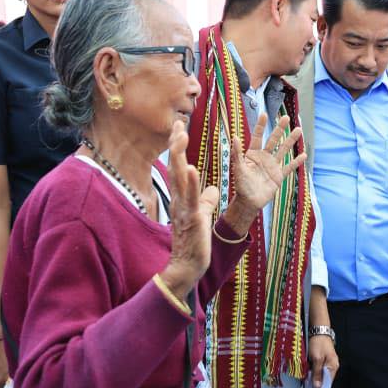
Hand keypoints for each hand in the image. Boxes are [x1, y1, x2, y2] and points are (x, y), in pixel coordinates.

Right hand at [165, 120, 220, 287]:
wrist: (188, 264)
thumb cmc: (194, 240)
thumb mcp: (202, 214)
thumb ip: (207, 199)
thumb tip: (214, 189)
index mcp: (182, 196)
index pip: (178, 166)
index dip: (178, 147)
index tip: (179, 127)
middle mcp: (178, 198)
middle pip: (174, 165)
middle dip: (175, 144)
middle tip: (177, 123)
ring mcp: (183, 207)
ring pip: (179, 177)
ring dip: (179, 155)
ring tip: (181, 136)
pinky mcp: (192, 218)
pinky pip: (191, 198)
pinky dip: (191, 183)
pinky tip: (192, 169)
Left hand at [227, 115, 306, 220]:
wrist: (249, 203)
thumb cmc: (241, 186)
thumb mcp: (238, 168)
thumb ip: (237, 153)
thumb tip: (234, 137)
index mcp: (252, 154)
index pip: (257, 136)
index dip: (260, 126)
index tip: (264, 114)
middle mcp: (264, 158)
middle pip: (273, 140)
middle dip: (279, 129)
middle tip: (286, 117)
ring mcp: (272, 166)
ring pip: (283, 150)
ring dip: (291, 141)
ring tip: (298, 130)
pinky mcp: (278, 176)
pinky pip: (289, 167)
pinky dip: (296, 162)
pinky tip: (303, 154)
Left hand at [308, 335, 338, 387]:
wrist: (319, 330)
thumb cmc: (318, 343)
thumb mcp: (316, 359)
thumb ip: (317, 373)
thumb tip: (318, 387)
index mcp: (333, 367)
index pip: (327, 383)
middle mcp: (333, 366)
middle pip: (325, 379)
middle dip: (316, 382)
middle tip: (306, 386)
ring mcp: (329, 362)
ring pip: (322, 374)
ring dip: (315, 377)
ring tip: (306, 380)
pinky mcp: (325, 359)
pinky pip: (320, 369)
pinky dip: (315, 371)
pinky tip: (309, 372)